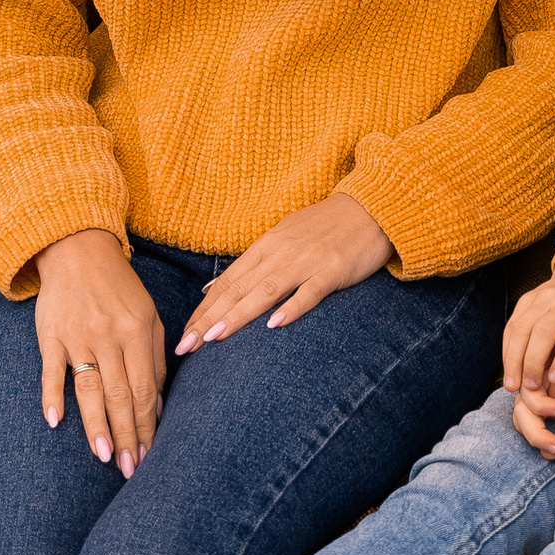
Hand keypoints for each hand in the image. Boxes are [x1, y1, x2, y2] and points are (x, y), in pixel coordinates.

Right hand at [32, 230, 167, 473]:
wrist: (77, 249)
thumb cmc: (118, 287)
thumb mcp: (149, 314)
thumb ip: (155, 358)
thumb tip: (159, 405)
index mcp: (137, 331)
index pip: (145, 388)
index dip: (148, 424)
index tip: (151, 454)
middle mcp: (108, 336)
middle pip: (120, 395)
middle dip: (127, 435)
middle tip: (132, 469)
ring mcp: (77, 336)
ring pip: (89, 389)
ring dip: (97, 425)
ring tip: (105, 456)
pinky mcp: (50, 335)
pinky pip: (51, 370)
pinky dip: (52, 395)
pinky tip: (55, 422)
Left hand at [179, 190, 393, 347]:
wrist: (370, 208)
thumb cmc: (324, 228)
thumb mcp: (281, 238)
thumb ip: (249, 265)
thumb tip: (211, 289)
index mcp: (265, 246)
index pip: (226, 283)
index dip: (203, 310)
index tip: (184, 336)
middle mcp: (280, 253)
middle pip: (238, 289)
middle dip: (210, 319)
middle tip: (187, 346)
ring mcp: (306, 261)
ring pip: (266, 291)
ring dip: (239, 315)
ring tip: (215, 337)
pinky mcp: (333, 269)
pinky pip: (310, 291)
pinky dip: (292, 307)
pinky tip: (275, 325)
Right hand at [502, 259, 554, 413]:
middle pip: (545, 331)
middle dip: (533, 362)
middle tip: (528, 388)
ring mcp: (543, 298)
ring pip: (522, 328)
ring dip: (514, 359)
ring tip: (512, 385)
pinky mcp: (527, 299)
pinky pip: (512, 325)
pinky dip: (508, 349)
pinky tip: (509, 368)